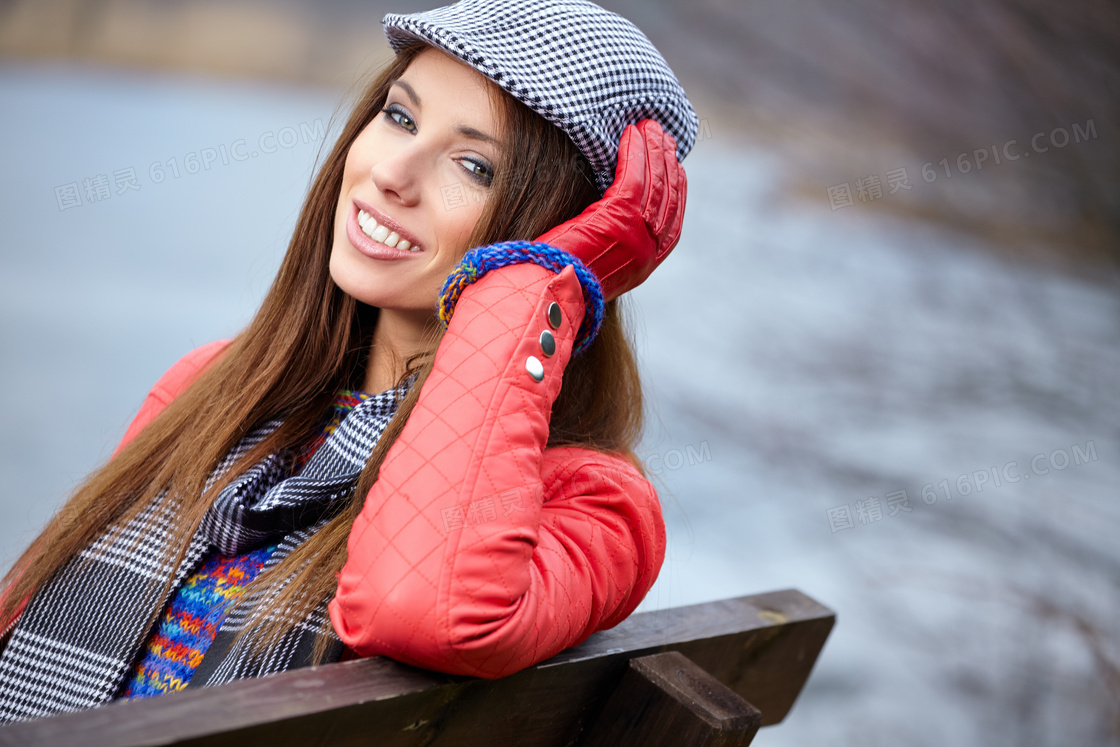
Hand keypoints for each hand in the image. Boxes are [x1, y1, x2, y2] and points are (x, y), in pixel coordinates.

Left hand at [535, 118, 686, 302]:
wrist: (543, 290)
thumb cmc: (556, 275)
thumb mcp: (595, 259)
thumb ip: (612, 238)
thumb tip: (611, 214)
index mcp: (646, 263)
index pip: (672, 219)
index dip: (676, 187)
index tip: (674, 163)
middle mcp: (648, 251)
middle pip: (667, 196)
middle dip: (667, 162)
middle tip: (662, 135)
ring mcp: (637, 235)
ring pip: (654, 182)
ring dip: (653, 150)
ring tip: (648, 127)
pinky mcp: (619, 219)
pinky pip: (633, 178)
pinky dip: (634, 153)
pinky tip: (631, 134)